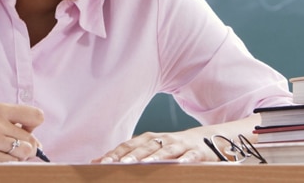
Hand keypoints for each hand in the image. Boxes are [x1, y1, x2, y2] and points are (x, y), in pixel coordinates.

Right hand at [0, 103, 44, 161]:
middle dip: (28, 147)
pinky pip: (10, 163)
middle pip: (31, 139)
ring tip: (5, 153)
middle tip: (14, 147)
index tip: (26, 129)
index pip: (36, 116)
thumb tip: (37, 143)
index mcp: (0, 109)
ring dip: (19, 157)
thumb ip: (12, 122)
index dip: (35, 126)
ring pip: (24, 152)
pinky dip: (9, 163)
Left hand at [92, 130, 212, 163]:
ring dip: (154, 156)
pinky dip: (185, 159)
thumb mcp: (151, 149)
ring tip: (144, 164)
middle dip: (132, 155)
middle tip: (120, 164)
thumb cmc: (172, 147)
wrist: (205, 139)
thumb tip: (97, 161)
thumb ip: (128, 154)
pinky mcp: (197, 152)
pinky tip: (179, 164)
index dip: (116, 153)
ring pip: (166, 150)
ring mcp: (180, 145)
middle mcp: (163, 139)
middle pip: (146, 147)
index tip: (102, 163)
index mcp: (150, 139)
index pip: (130, 145)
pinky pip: (191, 156)